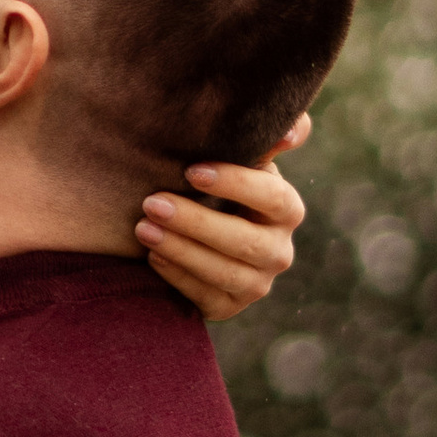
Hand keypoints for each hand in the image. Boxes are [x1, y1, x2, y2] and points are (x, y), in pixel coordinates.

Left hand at [135, 113, 311, 321]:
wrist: (198, 233)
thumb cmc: (219, 185)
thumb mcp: (241, 158)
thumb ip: (267, 137)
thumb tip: (293, 130)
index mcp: (286, 209)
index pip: (273, 197)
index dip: (236, 184)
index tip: (192, 171)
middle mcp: (279, 251)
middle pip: (244, 241)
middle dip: (196, 222)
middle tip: (152, 202)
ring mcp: (256, 284)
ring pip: (223, 272)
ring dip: (181, 249)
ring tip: (142, 228)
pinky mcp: (228, 306)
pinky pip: (204, 297)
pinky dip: (176, 276)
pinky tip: (152, 255)